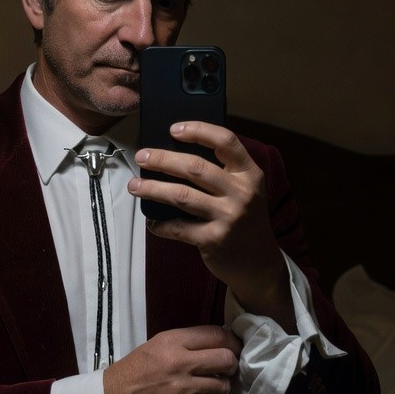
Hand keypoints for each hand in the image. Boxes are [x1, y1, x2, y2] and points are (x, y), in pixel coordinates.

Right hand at [103, 326, 241, 393]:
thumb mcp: (155, 347)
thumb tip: (217, 346)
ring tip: (213, 390)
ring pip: (224, 387)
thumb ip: (184, 345)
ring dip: (222, 389)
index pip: (216, 335)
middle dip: (231, 365)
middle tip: (227, 370)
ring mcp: (182, 391)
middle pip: (226, 360)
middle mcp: (180, 363)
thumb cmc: (132, 373)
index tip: (234, 348)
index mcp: (171, 342)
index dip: (232, 342)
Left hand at [128, 122, 293, 323]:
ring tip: (134, 185)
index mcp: (250, 174)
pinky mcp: (214, 239)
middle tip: (142, 156)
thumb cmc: (246, 221)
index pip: (226, 141)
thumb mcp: (247, 191)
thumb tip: (176, 154)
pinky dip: (160, 224)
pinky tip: (151, 221)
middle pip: (195, 167)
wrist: (260, 264)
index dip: (198, 130)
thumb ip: (224, 173)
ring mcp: (228, 217)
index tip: (173, 129)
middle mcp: (241, 193)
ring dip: (153, 188)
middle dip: (163, 159)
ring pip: (181, 195)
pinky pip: (178, 227)